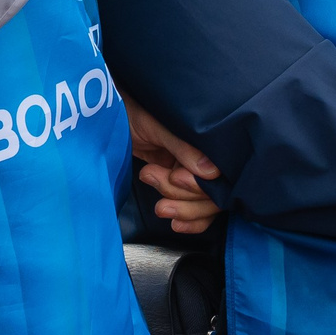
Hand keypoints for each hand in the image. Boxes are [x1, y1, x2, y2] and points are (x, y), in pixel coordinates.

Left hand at [125, 95, 220, 233]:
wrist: (115, 117)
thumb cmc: (137, 111)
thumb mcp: (159, 126)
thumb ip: (184, 147)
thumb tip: (211, 172)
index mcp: (210, 139)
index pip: (221, 173)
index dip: (199, 183)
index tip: (175, 176)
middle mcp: (209, 157)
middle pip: (214, 195)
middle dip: (183, 195)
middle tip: (155, 179)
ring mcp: (196, 171)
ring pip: (204, 205)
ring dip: (180, 207)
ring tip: (155, 192)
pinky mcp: (182, 183)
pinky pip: (195, 209)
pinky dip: (187, 220)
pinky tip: (175, 223)